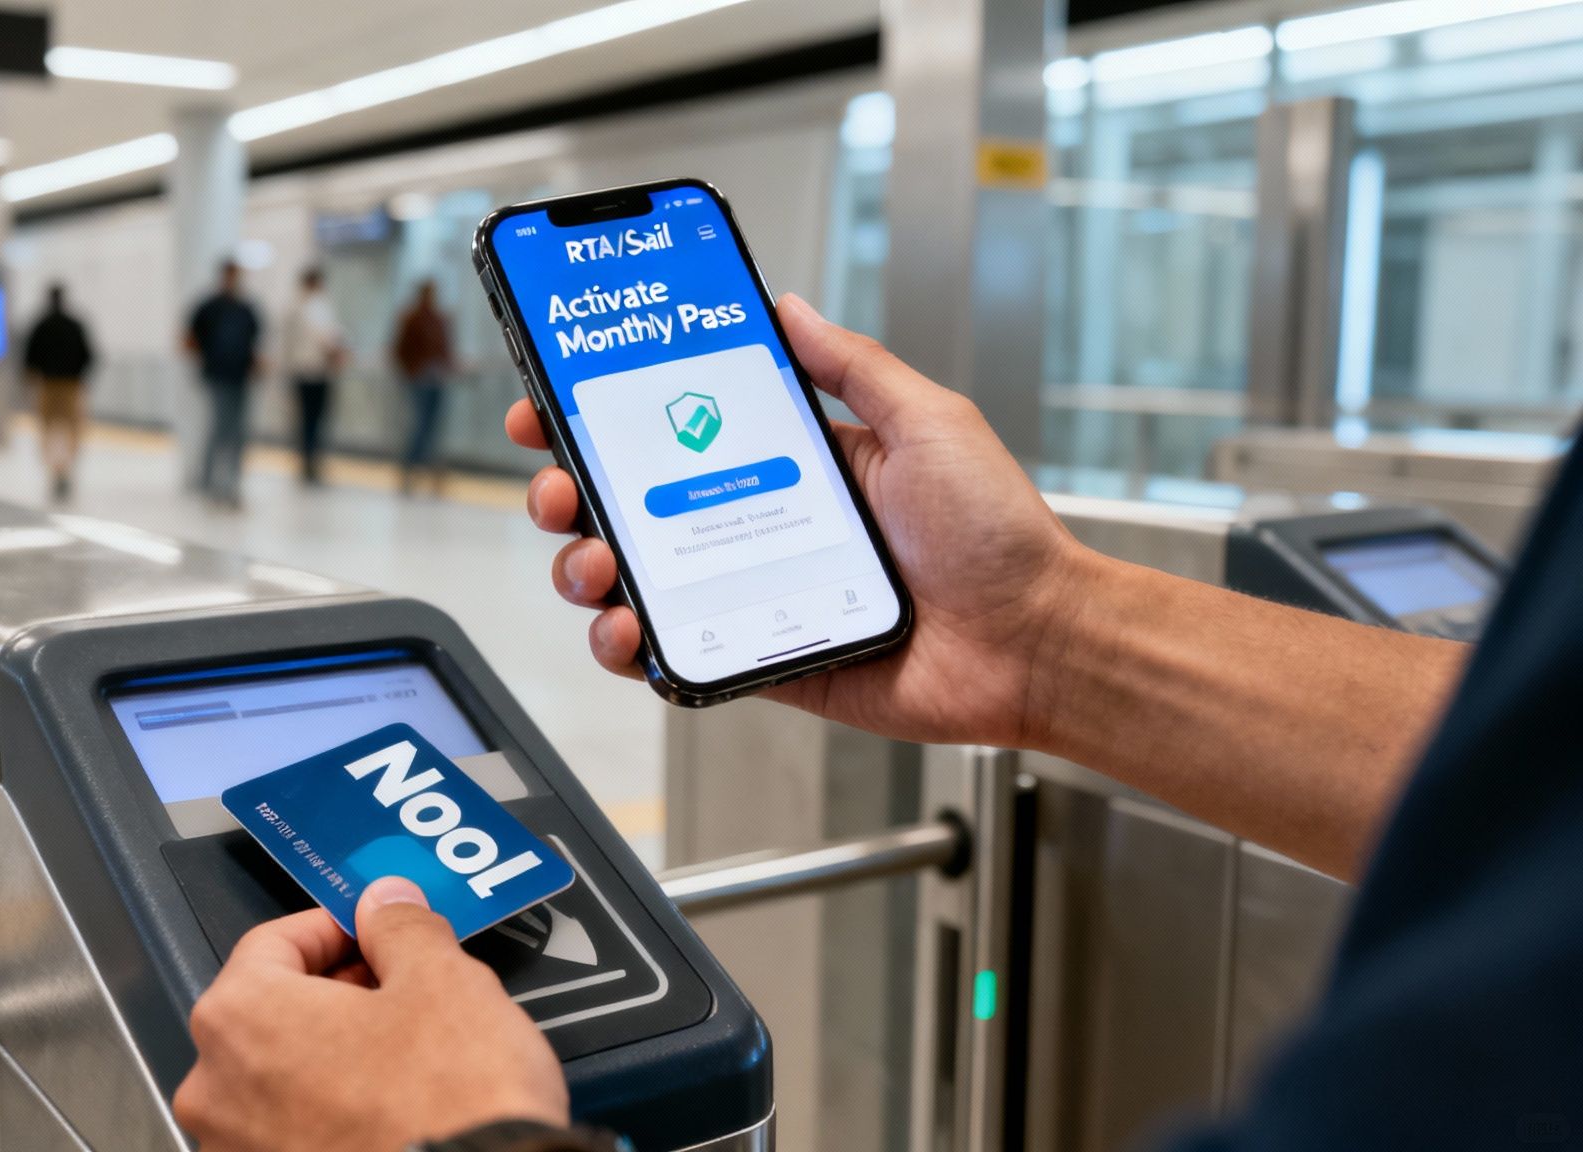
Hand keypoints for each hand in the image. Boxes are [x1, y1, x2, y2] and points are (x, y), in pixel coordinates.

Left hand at [173, 879, 567, 1150]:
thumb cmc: (451, 1108)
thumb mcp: (442, 981)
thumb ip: (400, 927)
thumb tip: (386, 905)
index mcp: (242, 1018)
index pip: (274, 941)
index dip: (337, 926)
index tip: (375, 929)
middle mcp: (218, 1090)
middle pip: (273, 1008)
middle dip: (338, 990)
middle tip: (401, 985)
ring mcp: (239, 1149)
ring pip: (283, 1072)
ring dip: (336, 1050)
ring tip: (407, 1050)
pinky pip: (294, 1127)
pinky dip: (335, 1108)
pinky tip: (394, 1104)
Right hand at [504, 293, 1092, 748]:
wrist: (1037, 641)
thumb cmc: (999, 534)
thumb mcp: (927, 420)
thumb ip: (850, 366)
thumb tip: (786, 306)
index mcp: (796, 463)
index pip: (680, 431)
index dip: (608, 418)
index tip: (556, 403)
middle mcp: (765, 526)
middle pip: (636, 507)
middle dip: (572, 492)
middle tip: (558, 487)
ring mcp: (757, 596)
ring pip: (640, 583)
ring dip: (588, 568)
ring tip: (591, 562)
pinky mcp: (764, 661)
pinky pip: (679, 656)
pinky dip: (633, 649)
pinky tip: (625, 633)